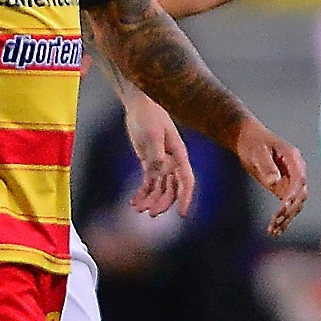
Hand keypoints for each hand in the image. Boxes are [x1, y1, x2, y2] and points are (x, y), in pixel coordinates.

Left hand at [121, 90, 195, 218]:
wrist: (139, 106)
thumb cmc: (149, 117)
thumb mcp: (152, 134)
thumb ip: (156, 154)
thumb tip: (159, 173)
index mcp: (179, 155)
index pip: (187, 180)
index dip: (186, 197)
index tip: (182, 214)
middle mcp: (173, 162)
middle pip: (172, 189)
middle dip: (163, 203)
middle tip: (151, 213)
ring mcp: (161, 163)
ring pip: (160, 188)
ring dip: (151, 200)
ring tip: (138, 209)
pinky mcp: (149, 163)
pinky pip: (148, 183)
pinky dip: (142, 193)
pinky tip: (133, 202)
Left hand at [234, 117, 308, 233]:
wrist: (248, 139)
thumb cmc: (254, 141)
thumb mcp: (258, 152)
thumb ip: (267, 166)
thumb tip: (274, 181)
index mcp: (293, 158)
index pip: (300, 180)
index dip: (294, 195)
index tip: (284, 207)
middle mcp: (296, 171)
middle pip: (300, 194)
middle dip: (290, 210)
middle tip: (277, 222)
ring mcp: (291, 180)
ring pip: (295, 203)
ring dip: (287, 217)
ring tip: (274, 230)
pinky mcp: (283, 188)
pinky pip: (287, 206)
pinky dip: (282, 217)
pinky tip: (275, 230)